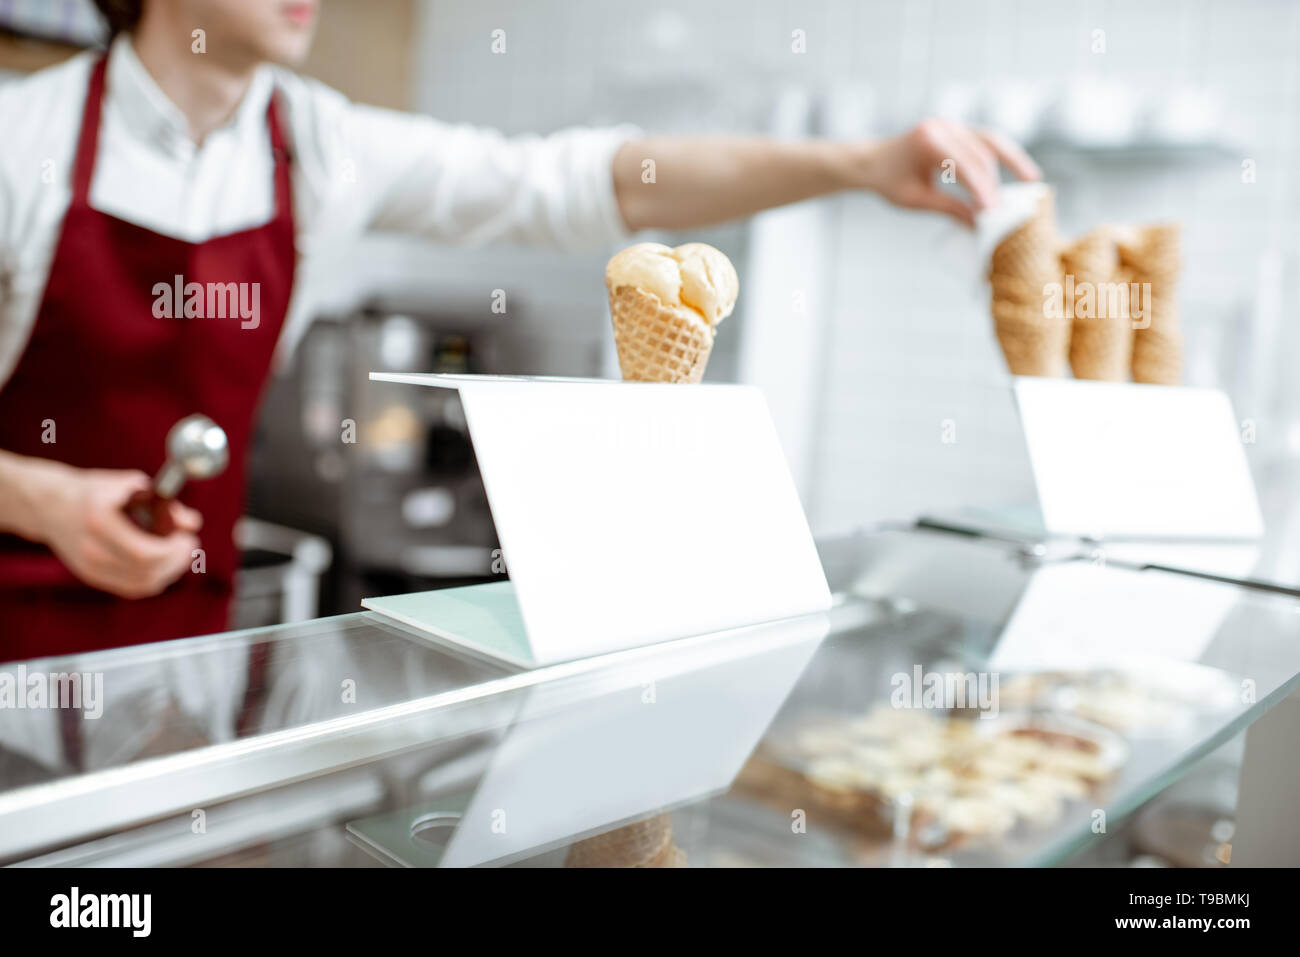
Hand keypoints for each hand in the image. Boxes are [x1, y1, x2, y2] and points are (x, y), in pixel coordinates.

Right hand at [40, 467, 201, 598]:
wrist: (51, 505)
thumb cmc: (95, 491)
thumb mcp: (130, 486)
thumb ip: (164, 504)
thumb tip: (193, 523)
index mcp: (99, 521)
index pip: (144, 553)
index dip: (173, 551)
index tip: (188, 538)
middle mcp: (91, 548)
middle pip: (146, 572)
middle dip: (177, 561)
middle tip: (189, 545)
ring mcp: (89, 566)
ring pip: (141, 584)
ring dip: (169, 571)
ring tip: (179, 553)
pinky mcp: (91, 576)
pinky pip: (131, 588)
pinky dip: (154, 579)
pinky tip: (164, 564)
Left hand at [856, 118, 1041, 227]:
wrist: (872, 161)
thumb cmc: (889, 181)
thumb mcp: (915, 200)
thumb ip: (948, 209)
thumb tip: (979, 224)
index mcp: (928, 140)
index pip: (963, 165)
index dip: (981, 188)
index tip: (992, 211)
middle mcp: (943, 127)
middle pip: (980, 153)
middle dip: (994, 182)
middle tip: (1004, 209)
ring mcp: (952, 125)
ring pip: (989, 142)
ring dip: (1009, 163)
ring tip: (1029, 182)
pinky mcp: (957, 130)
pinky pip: (985, 141)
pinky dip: (1002, 156)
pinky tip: (1020, 169)